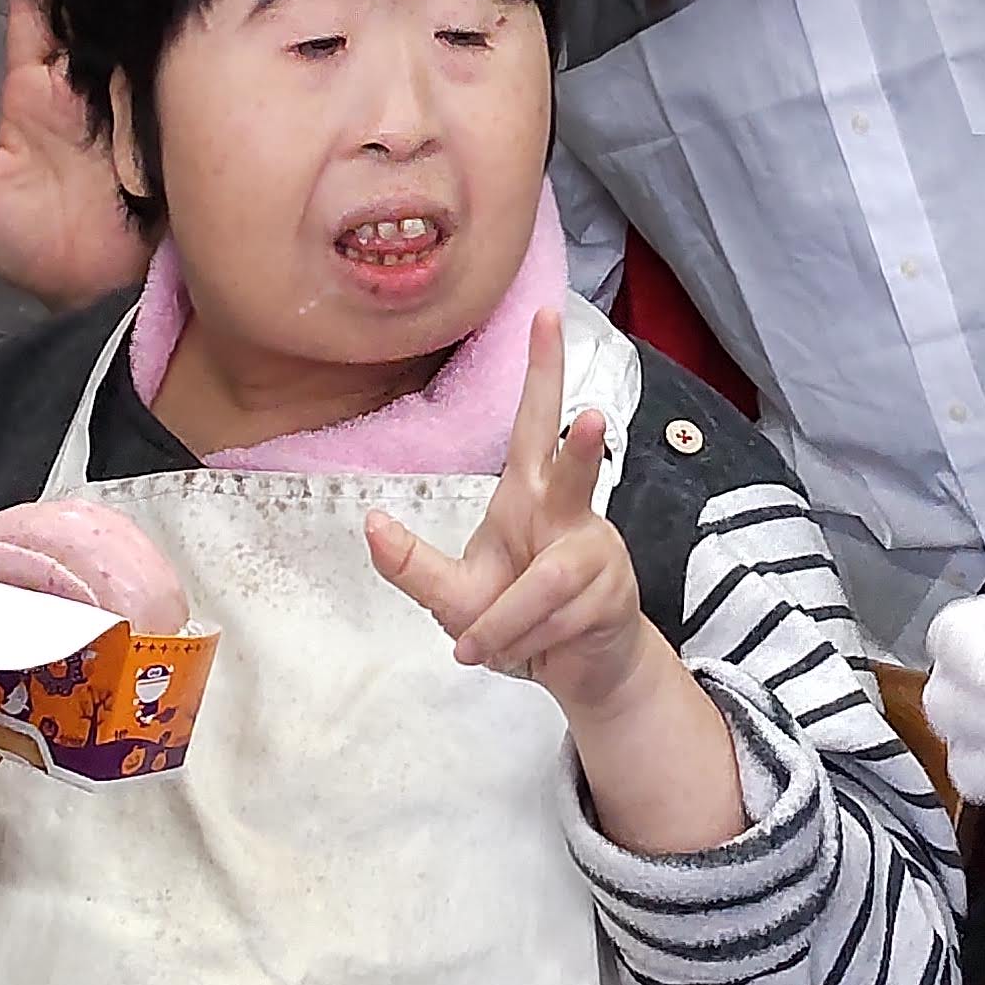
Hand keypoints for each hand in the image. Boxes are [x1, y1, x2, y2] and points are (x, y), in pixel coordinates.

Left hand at [0, 0, 149, 309]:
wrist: (91, 294)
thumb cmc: (30, 249)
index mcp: (34, 94)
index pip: (31, 17)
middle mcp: (82, 85)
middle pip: (81, 6)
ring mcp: (126, 96)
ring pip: (121, 24)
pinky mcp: (159, 116)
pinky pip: (158, 67)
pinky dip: (157, 30)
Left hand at [366, 310, 645, 722]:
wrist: (577, 670)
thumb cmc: (516, 618)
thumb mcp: (452, 596)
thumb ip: (411, 566)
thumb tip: (371, 523)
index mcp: (529, 494)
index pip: (534, 421)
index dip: (542, 369)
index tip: (544, 315)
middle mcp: (568, 512)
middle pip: (577, 471)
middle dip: (584, 448)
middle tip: (593, 417)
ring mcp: (596, 550)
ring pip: (543, 584)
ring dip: (503, 624)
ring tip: (483, 648)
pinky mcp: (613, 593)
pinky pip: (553, 619)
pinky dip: (521, 643)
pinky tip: (530, 651)